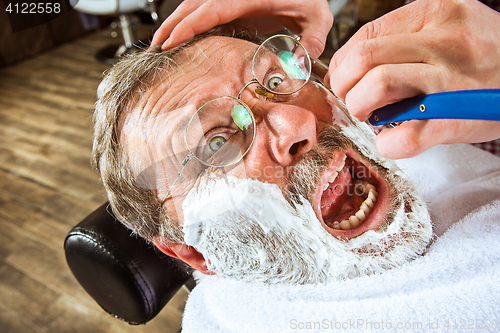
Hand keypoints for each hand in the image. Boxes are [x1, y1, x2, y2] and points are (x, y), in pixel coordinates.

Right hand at [151, 0, 332, 57]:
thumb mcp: (318, 18)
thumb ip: (312, 40)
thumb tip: (298, 66)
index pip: (214, 8)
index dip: (191, 24)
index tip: (172, 39)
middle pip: (196, 5)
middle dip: (173, 24)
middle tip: (157, 46)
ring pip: (195, 4)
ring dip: (176, 21)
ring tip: (161, 42)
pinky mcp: (232, 3)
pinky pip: (204, 9)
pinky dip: (189, 21)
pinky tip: (180, 35)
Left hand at [325, 0, 499, 157]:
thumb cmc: (483, 57)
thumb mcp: (449, 27)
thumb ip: (403, 39)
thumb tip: (350, 65)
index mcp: (435, 13)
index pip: (365, 37)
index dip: (343, 64)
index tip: (344, 79)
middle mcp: (443, 41)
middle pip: (364, 59)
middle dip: (344, 85)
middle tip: (352, 98)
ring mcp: (449, 81)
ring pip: (378, 85)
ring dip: (360, 106)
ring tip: (370, 115)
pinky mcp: (454, 119)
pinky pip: (405, 135)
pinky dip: (389, 142)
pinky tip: (393, 138)